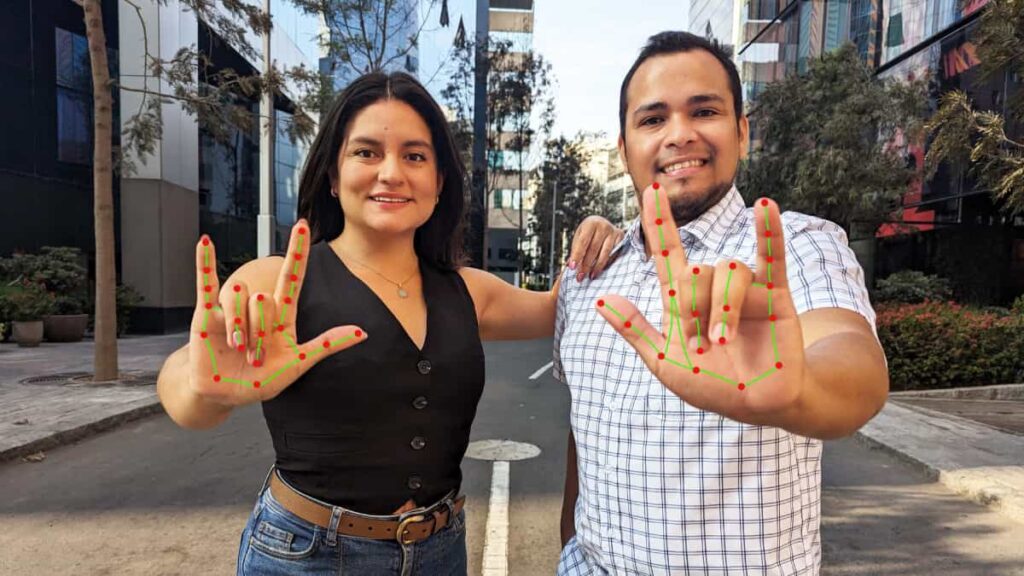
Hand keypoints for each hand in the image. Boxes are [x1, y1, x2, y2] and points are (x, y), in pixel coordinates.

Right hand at [187, 220, 365, 407]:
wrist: (226, 395)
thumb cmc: (262, 380)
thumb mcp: (298, 363)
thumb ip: (326, 345)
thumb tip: (362, 333)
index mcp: (282, 316)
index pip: (292, 277)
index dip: (297, 252)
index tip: (303, 225)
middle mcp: (257, 306)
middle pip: (265, 299)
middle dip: (260, 333)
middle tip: (256, 357)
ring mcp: (232, 309)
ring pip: (240, 297)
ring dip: (239, 329)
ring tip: (237, 349)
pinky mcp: (207, 315)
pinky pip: (207, 283)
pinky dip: (205, 261)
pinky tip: (205, 241)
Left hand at [567, 216, 625, 281]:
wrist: (602, 225)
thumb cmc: (588, 233)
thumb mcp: (579, 237)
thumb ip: (576, 250)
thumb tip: (571, 266)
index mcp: (590, 223)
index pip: (582, 242)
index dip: (577, 255)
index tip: (572, 267)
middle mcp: (603, 225)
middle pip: (594, 249)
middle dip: (586, 265)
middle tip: (580, 277)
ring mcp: (613, 231)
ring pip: (605, 253)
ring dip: (597, 267)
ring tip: (590, 276)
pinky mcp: (621, 238)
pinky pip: (614, 254)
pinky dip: (607, 263)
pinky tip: (601, 270)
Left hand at [595, 185, 807, 423]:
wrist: (753, 406)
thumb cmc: (709, 385)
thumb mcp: (663, 361)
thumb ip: (635, 329)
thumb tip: (601, 300)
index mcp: (682, 300)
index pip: (667, 253)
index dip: (659, 223)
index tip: (651, 190)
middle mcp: (712, 287)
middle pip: (695, 271)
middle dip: (694, 308)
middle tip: (702, 345)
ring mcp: (744, 289)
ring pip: (728, 272)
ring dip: (723, 307)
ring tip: (723, 341)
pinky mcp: (774, 295)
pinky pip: (771, 257)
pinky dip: (769, 231)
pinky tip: (764, 208)